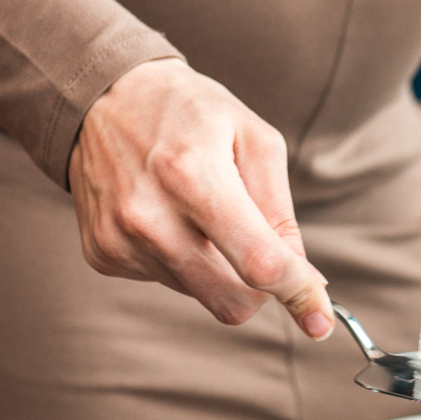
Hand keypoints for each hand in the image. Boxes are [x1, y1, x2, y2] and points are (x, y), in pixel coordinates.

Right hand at [69, 58, 332, 338]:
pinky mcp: (102, 254)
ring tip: (196, 209)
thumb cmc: (190, 113)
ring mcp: (119, 240)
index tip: (320, 321)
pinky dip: (181, 258)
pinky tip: (167, 214)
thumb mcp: (254, 139)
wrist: (100, 98)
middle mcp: (149, 216)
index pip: (257, 262)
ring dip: (215, 265)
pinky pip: (166, 282)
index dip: (297, 295)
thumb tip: (303, 278)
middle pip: (229, 301)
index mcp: (192, 177)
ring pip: (201, 294)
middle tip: (258, 245)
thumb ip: (280, 212)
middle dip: (258, 288)